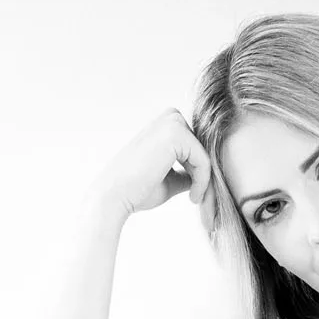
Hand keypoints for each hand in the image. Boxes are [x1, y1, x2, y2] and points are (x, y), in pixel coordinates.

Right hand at [88, 109, 217, 233]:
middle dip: (205, 175)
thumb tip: (203, 178)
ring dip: (205, 180)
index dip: (200, 173)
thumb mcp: (168, 181)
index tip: (196, 196)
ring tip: (196, 200)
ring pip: (205, 154)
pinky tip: (192, 197)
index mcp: (165, 127)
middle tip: (200, 200)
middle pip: (203, 149)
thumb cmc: (136, 191)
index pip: (196, 148)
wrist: (113, 197)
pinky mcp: (176, 133)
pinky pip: (203, 160)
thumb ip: (186, 174)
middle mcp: (169, 118)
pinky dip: (202, 181)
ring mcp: (172, 122)